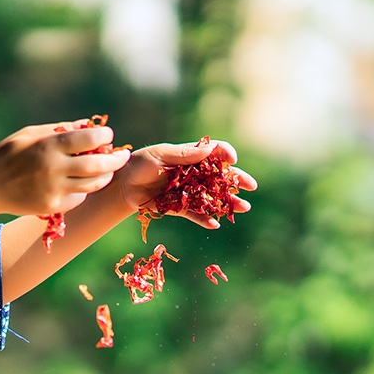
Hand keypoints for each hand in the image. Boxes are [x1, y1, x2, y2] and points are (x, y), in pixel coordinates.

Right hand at [0, 120, 131, 216]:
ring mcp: (54, 190)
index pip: (88, 139)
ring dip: (104, 176)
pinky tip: (80, 182)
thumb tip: (87, 124)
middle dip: (116, 160)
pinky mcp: (52, 206)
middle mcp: (54, 169)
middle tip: (123, 156)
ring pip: (93, 185)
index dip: (103, 135)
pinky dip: (84, 189)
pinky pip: (78, 197)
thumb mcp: (29, 134)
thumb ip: (59, 129)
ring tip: (107, 169)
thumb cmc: (7, 154)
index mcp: (48, 146)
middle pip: (98, 165)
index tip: (107, 134)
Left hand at [110, 139, 255, 227]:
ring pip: (213, 197)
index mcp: (190, 156)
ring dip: (228, 202)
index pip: (214, 152)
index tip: (232, 160)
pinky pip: (196, 214)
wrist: (123, 186)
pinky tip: (215, 224)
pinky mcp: (180, 207)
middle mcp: (193, 174)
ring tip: (242, 208)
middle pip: (220, 176)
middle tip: (250, 186)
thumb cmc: (139, 164)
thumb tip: (209, 150)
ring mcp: (189, 191)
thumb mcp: (159, 156)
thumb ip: (183, 155)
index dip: (225, 154)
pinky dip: (206, 219)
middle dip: (237, 180)